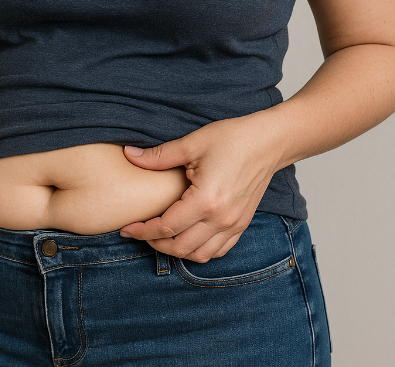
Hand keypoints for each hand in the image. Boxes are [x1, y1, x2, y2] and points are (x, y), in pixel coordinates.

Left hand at [119, 114, 280, 261]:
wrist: (268, 142)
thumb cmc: (232, 139)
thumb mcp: (192, 143)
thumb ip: (159, 156)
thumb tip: (129, 154)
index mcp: (205, 200)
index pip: (166, 227)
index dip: (142, 231)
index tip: (126, 229)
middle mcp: (221, 219)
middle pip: (180, 248)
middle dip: (155, 244)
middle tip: (140, 232)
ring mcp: (234, 225)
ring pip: (199, 255)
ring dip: (176, 251)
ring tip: (161, 236)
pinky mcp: (242, 224)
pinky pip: (218, 251)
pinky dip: (199, 251)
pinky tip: (187, 237)